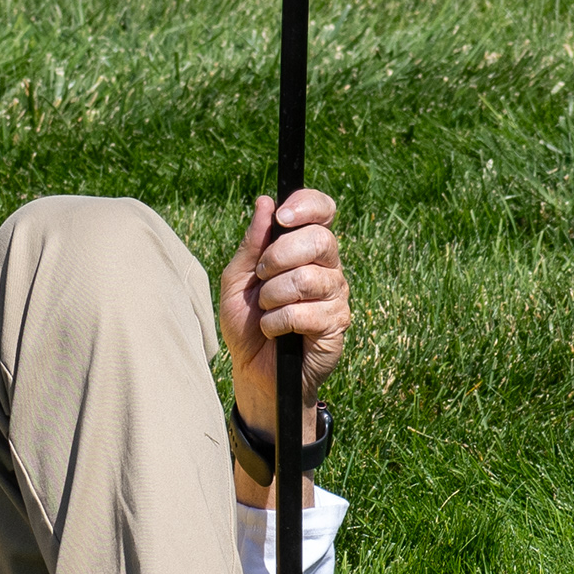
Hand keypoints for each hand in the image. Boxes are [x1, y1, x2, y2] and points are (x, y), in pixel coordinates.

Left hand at [217, 188, 349, 436]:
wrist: (253, 371)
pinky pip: (306, 312)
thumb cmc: (247, 323)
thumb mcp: (237, 280)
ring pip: (309, 278)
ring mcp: (336, 295)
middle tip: (261, 276)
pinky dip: (278, 321)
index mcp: (305, 249)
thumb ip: (252, 243)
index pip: (323, 211)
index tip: (282, 217)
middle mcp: (327, 267)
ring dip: (273, 295)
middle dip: (280, 255)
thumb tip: (266, 201)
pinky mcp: (336, 324)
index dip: (308, 205)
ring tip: (264, 310)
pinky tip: (273, 331)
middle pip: (320, 239)